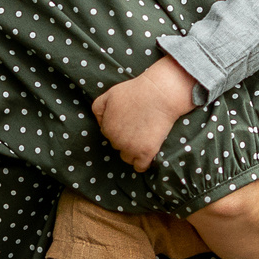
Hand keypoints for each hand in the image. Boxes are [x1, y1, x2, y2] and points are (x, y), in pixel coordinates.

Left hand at [92, 56, 197, 170]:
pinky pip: (140, 167)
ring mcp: (131, 148)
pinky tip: (147, 155)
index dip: (119, 128)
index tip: (128, 122)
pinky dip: (143, 163)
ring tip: (143, 141)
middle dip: (125, 139)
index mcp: (107, 128)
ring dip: (133, 152)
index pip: (109, 134)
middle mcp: (116, 141)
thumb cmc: (135, 91)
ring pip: (127, 158)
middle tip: (138, 128)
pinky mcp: (146, 153)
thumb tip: (100, 123)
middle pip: (118, 146)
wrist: (159, 93)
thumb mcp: (109, 95)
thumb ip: (98, 109)